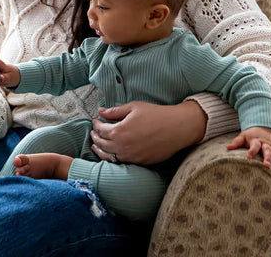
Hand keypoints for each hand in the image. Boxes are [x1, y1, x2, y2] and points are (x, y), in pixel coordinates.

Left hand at [90, 100, 207, 164]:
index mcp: (119, 131)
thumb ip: (115, 111)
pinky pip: (121, 162)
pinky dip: (112, 158)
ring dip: (100, 151)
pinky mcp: (140, 162)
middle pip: (102, 144)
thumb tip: (101, 111)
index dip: (96, 124)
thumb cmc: (155, 114)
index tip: (95, 120)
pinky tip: (112, 154)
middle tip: (93, 132)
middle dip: (95, 137)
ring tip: (96, 146)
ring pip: (109, 157)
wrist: (176, 128)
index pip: (100, 130)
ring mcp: (131, 157)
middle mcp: (122, 146)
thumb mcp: (133, 107)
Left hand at [227, 127, 270, 174]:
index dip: (251, 151)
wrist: (262, 128)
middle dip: (267, 157)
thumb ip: (236, 142)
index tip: (248, 157)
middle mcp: (266, 143)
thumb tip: (228, 147)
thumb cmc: (250, 135)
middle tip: (266, 165)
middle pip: (267, 150)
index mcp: (256, 140)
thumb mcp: (242, 136)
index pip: (254, 145)